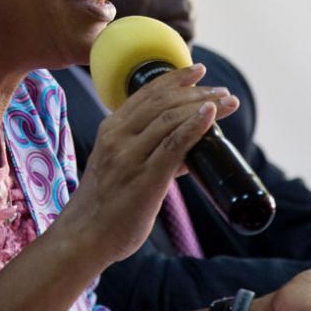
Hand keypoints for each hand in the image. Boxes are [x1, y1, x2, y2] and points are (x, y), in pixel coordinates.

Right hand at [62, 64, 238, 264]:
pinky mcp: (144, 179)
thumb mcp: (119, 167)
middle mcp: (118, 137)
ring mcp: (130, 157)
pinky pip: (174, 145)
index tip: (198, 71)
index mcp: (111, 130)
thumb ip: (149, 154)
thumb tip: (187, 153)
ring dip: (203, 105)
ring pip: (171, 118)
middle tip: (223, 90)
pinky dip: (195, 126)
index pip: (146, 93)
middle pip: (163, 101)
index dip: (174, 78)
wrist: (82, 239)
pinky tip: (211, 116)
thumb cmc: (104, 207)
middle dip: (197, 91)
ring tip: (228, 102)